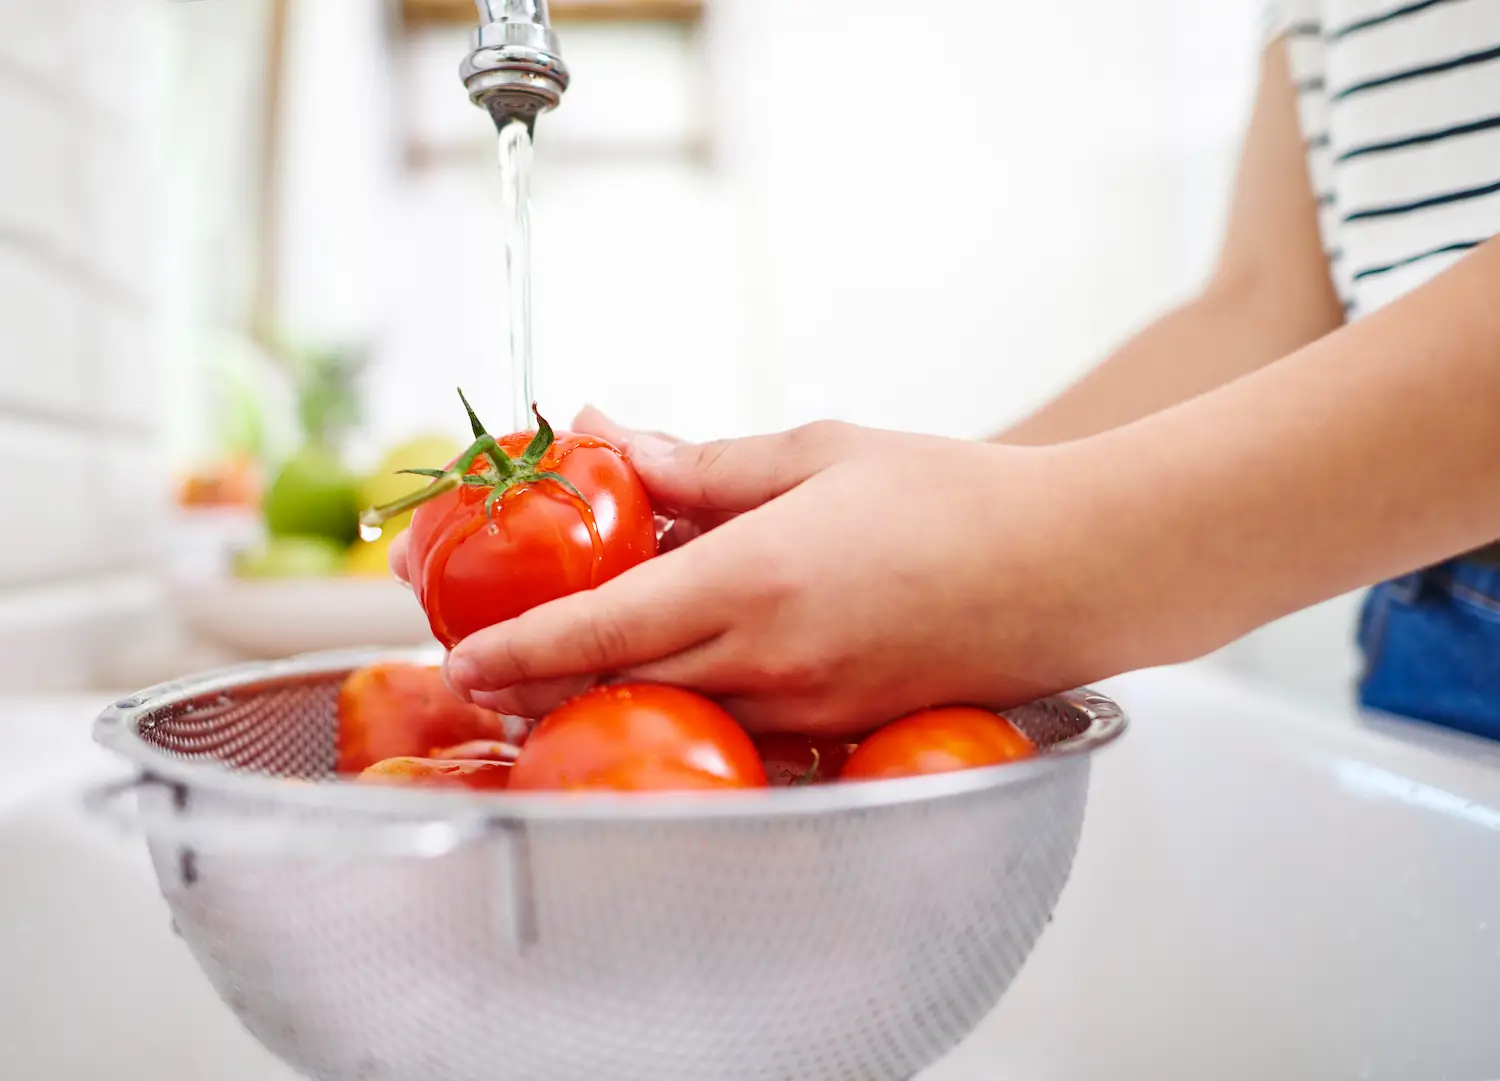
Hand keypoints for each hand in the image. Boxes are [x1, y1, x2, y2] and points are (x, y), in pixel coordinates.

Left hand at [435, 411, 1136, 735]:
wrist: (1073, 568)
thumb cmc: (955, 496)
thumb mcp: (819, 453)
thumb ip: (704, 463)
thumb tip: (613, 443)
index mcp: (754, 579)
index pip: (602, 629)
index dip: (518, 649)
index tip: (459, 661)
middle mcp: (770, 659)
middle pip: (620, 688)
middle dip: (541, 682)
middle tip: (489, 665)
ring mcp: (808, 707)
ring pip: (675, 713)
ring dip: (611, 695)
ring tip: (568, 665)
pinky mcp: (842, 729)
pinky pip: (740, 726)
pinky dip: (689, 705)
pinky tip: (681, 673)